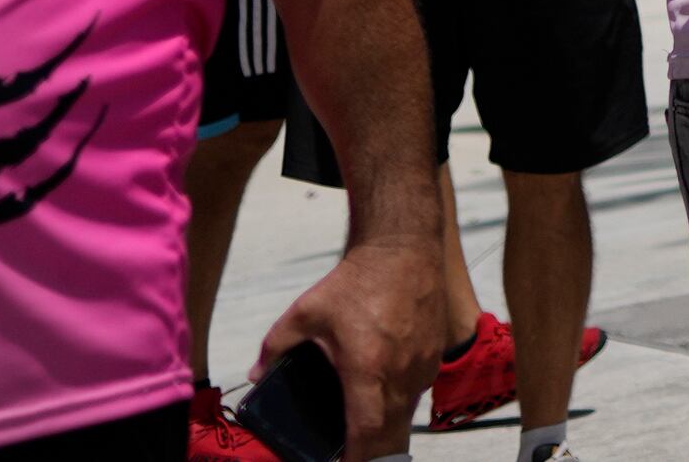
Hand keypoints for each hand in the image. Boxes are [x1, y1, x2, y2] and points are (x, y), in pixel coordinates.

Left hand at [262, 226, 458, 442]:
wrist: (403, 247)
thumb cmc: (357, 279)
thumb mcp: (305, 312)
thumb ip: (275, 347)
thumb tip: (254, 374)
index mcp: (367, 366)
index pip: (366, 430)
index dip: (356, 457)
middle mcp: (400, 371)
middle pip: (391, 435)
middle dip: (374, 455)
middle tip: (354, 459)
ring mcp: (422, 365)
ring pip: (406, 415)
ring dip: (388, 431)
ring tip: (368, 439)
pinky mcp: (434, 355)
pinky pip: (417, 393)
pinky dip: (401, 405)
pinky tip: (385, 400)